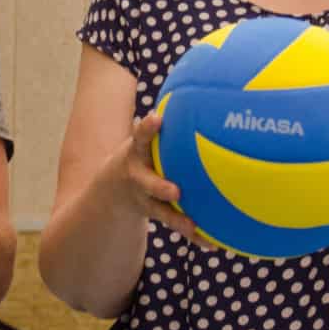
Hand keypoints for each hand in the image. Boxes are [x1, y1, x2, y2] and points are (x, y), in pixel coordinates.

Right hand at [100, 110, 202, 244]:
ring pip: (160, 211)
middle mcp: (137, 176)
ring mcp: (144, 198)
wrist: (114, 186)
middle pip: (145, 182)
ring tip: (193, 227)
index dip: (146, 129)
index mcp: (136, 152)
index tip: (156, 119)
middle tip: (175, 190)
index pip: (140, 137)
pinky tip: (214, 242)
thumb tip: (203, 87)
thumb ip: (164, 121)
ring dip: (176, 219)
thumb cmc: (142, 152)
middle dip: (158, 186)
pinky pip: (176, 223)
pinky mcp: (155, 213)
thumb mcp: (145, 136)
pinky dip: (195, 234)